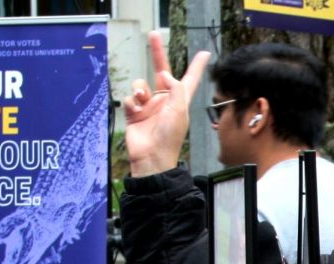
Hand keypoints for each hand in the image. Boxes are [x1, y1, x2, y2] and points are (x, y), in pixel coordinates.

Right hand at [123, 32, 209, 177]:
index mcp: (179, 101)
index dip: (196, 66)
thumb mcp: (178, 111)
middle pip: (160, 71)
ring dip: (139, 88)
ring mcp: (148, 106)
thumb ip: (176, 89)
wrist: (151, 158)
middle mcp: (164, 101)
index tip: (204, 54)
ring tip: (142, 99)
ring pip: (140, 84)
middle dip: (157, 53)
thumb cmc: (169, 138)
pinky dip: (131, 102)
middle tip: (153, 34)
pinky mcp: (134, 113)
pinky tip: (135, 111)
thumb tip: (166, 75)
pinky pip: (129, 98)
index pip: (189, 79)